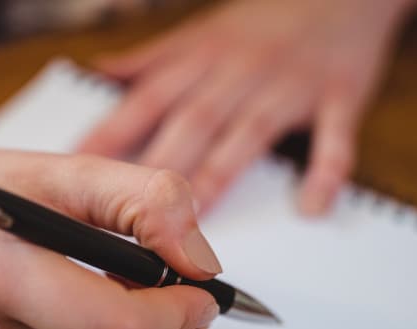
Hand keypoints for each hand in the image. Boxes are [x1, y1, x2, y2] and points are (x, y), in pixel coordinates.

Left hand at [78, 0, 416, 213]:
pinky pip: (332, 136)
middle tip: (132, 213)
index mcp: (202, 58)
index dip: (111, 134)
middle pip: (194, 121)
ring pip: (249, 132)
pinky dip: (325, 171)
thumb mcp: (201, 32)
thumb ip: (151, 60)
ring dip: (222, 173)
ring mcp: (289, 85)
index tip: (77, 168)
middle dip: (161, 165)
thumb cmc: (264, 21)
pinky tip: (310, 206)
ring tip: (196, 219)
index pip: (147, 99)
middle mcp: (240, 71)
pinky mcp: (338, 95)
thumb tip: (99, 74)